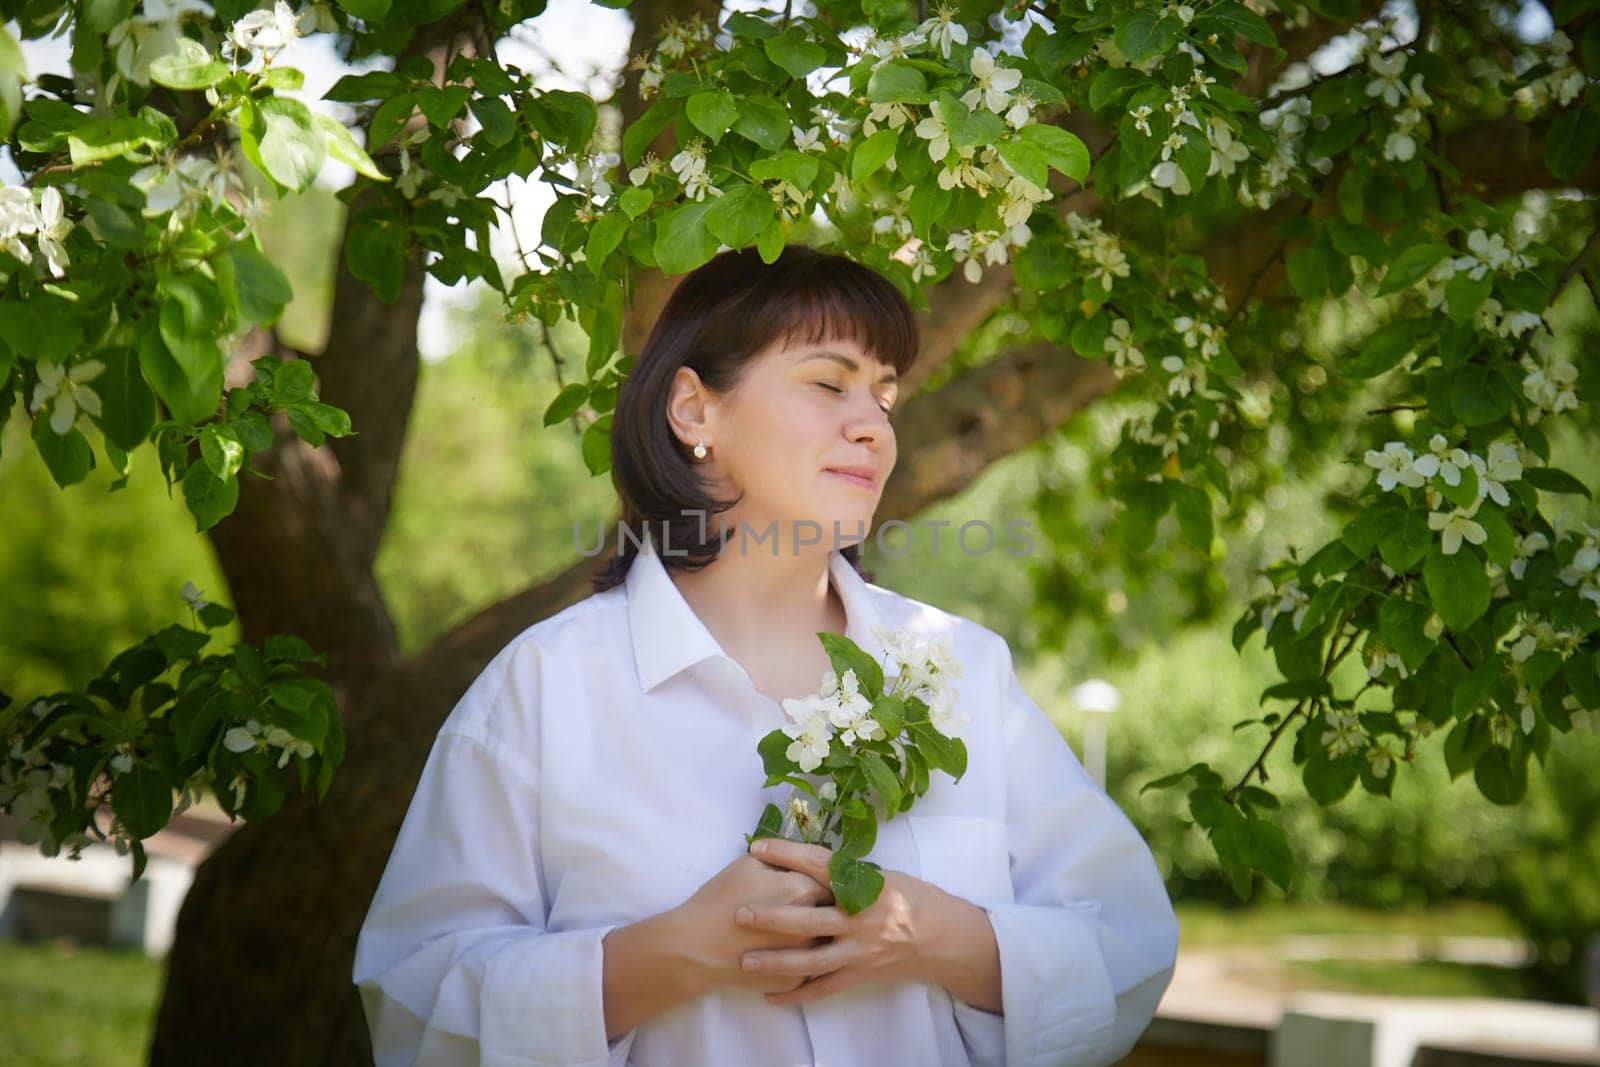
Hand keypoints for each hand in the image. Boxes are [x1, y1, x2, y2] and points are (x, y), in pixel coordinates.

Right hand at [670, 843, 836, 996]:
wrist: (696, 946)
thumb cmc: (720, 898)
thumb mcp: (749, 863)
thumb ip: (783, 858)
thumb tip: (803, 861)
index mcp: (802, 889)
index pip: (829, 878)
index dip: (823, 877)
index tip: (818, 877)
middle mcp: (812, 925)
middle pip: (834, 911)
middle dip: (829, 905)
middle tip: (819, 902)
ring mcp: (806, 957)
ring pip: (827, 941)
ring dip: (822, 933)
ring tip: (809, 927)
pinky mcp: (795, 981)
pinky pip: (810, 966)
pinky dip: (804, 958)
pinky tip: (791, 951)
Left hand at [736, 837, 957, 1006]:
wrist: (943, 937)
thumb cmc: (911, 898)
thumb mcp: (883, 876)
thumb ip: (846, 874)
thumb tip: (804, 860)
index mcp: (867, 886)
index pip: (820, 866)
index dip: (788, 855)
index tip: (758, 848)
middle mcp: (862, 919)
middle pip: (809, 918)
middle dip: (772, 917)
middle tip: (739, 913)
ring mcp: (861, 951)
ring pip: (811, 960)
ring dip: (776, 961)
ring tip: (744, 961)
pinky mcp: (861, 975)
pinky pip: (823, 988)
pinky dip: (796, 994)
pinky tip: (770, 996)